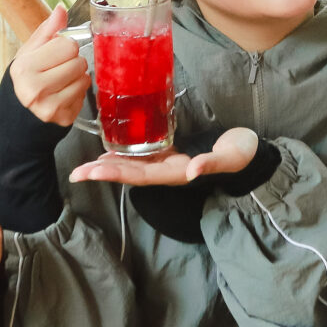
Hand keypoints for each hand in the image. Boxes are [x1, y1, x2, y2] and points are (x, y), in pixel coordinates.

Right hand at [10, 5, 91, 128]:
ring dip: (78, 78)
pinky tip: (63, 94)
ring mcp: (50, 107)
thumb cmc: (28, 77)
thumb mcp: (31, 52)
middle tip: (59, 69)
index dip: (65, 48)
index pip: (68, 45)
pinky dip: (78, 93)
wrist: (21, 112)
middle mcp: (35, 89)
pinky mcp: (63, 118)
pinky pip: (84, 95)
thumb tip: (61, 9)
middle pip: (79, 62)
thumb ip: (48, 31)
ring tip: (62, 82)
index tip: (55, 55)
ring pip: (85, 79)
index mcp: (25, 67)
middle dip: (73, 63)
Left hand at [71, 127, 259, 185]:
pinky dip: (123, 155)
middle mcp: (168, 171)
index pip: (141, 175)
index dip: (116, 174)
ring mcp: (168, 164)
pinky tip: (109, 150)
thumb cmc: (242, 155)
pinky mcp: (171, 153)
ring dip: (108, 167)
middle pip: (130, 174)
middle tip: (76, 173)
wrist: (250, 154)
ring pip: (133, 167)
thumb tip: (193, 170)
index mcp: (178, 173)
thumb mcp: (230, 157)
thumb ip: (212, 163)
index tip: (93, 172)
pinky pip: (142, 157)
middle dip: (103, 173)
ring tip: (85, 167)